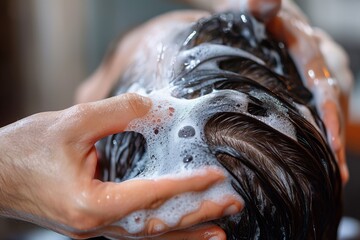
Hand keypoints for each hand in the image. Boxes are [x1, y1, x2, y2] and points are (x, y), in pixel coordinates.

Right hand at [0, 93, 241, 238]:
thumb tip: (157, 106)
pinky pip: (135, 232)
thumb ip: (117, 112)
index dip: (185, 186)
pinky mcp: (95, 223)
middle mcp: (96, 225)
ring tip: (220, 231)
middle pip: (156, 226)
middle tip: (232, 205)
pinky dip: (162, 232)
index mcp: (90, 204)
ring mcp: (96, 229)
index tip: (215, 177)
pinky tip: (180, 229)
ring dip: (186, 233)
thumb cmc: (25, 149)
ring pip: (148, 237)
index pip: (149, 197)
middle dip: (197, 216)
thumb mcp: (71, 122)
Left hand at [264, 0, 352, 182]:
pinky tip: (323, 158)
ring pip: (331, 108)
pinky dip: (323, 132)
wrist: (253, 15)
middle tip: (336, 172)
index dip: (328, 110)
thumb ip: (258, 6)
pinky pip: (321, 108)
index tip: (331, 140)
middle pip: (333, 101)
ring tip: (334, 175)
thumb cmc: (248, 15)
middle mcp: (318, 58)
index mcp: (305, 43)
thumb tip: (266, 0)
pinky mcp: (309, 82)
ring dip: (332, 141)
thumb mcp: (250, 8)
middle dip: (335, 136)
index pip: (322, 80)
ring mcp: (316, 71)